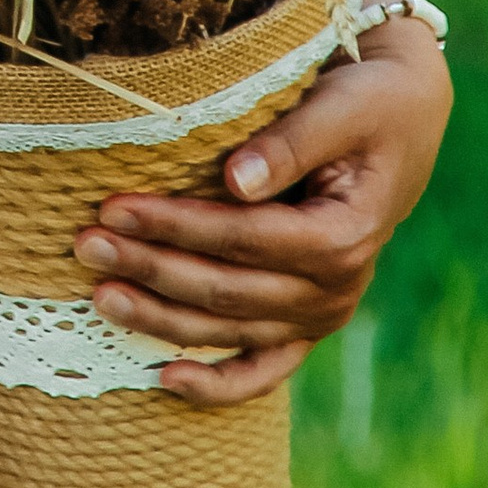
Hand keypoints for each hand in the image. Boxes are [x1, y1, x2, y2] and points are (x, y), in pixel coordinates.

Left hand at [72, 16, 452, 408]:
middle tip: (85, 244)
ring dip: (160, 318)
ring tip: (99, 294)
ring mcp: (319, 315)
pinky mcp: (305, 324)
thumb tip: (236, 179)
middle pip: (225, 289)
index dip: (176, 226)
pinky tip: (164, 379)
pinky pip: (262, 369)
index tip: (115, 206)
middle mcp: (335, 289)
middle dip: (150, 268)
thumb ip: (290, 142)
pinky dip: (216, 384)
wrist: (402, 120)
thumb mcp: (341, 107)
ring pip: (229, 330)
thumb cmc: (366, 103)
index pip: (243, 238)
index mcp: (343, 236)